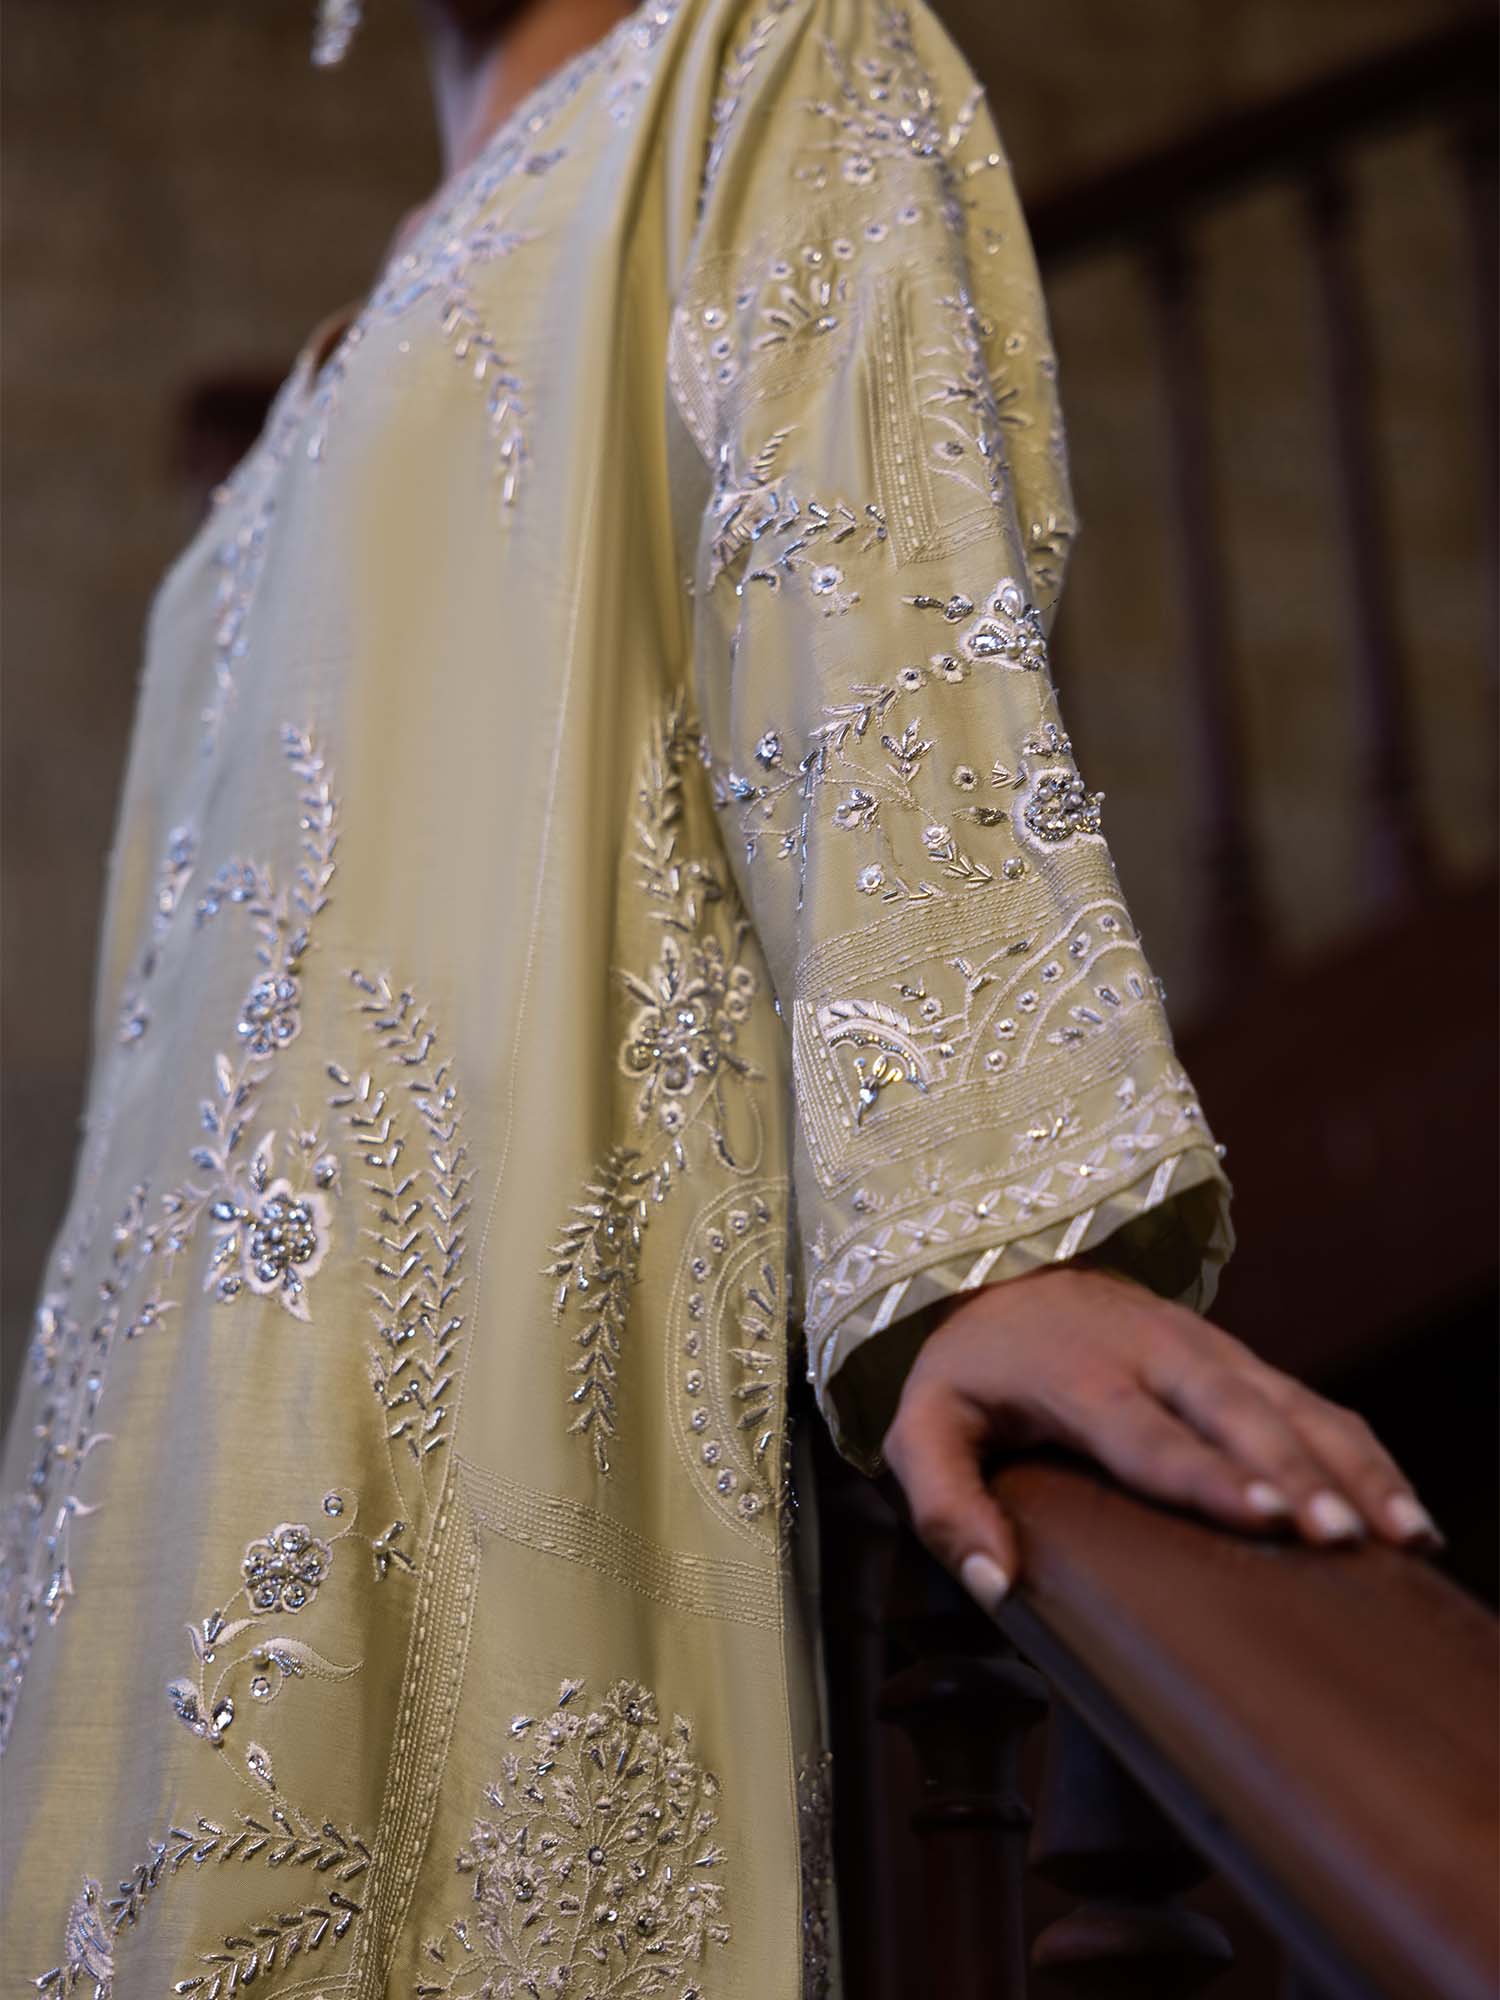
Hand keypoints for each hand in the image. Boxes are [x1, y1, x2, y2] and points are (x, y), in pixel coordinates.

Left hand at [880, 1261, 1444, 1616]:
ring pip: (1289, 1404)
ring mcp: (1205, 1350)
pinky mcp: (1237, 1357)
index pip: (1148, 1434)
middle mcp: (1153, 1354)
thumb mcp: (923, 1427)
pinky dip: (1360, 1452)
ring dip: (1347, 1466)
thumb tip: (995, 1584)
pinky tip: (1400, 1509)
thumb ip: (944, 1504)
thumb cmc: (968, 1369)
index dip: (1209, 1475)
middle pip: (1236, 1414)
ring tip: (1400, 1533)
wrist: (1006, 1269)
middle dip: (1295, 1472)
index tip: (1265, 1514)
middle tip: (1339, 1535)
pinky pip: (1310, 1401)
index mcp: (1077, 1377)